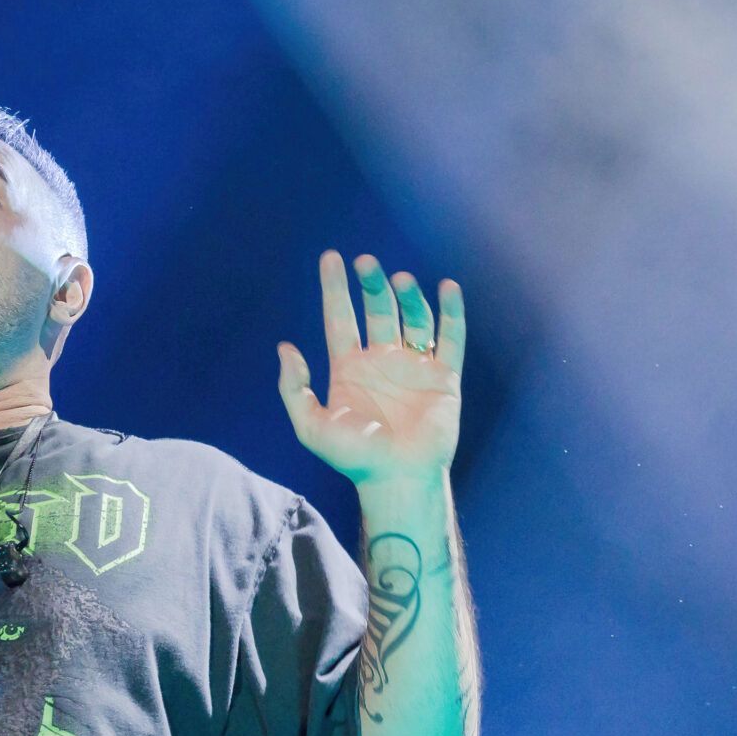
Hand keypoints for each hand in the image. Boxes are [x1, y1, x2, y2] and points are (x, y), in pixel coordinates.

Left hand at [279, 252, 464, 486]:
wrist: (397, 477)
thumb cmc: (353, 457)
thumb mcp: (310, 425)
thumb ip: (293, 388)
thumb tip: (285, 347)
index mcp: (349, 368)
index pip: (340, 317)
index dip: (334, 287)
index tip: (330, 257)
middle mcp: (381, 361)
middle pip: (377, 310)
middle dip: (371, 284)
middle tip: (367, 262)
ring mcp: (413, 366)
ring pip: (412, 318)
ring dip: (407, 296)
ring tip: (400, 279)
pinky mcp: (444, 376)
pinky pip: (450, 337)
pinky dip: (451, 313)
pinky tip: (446, 289)